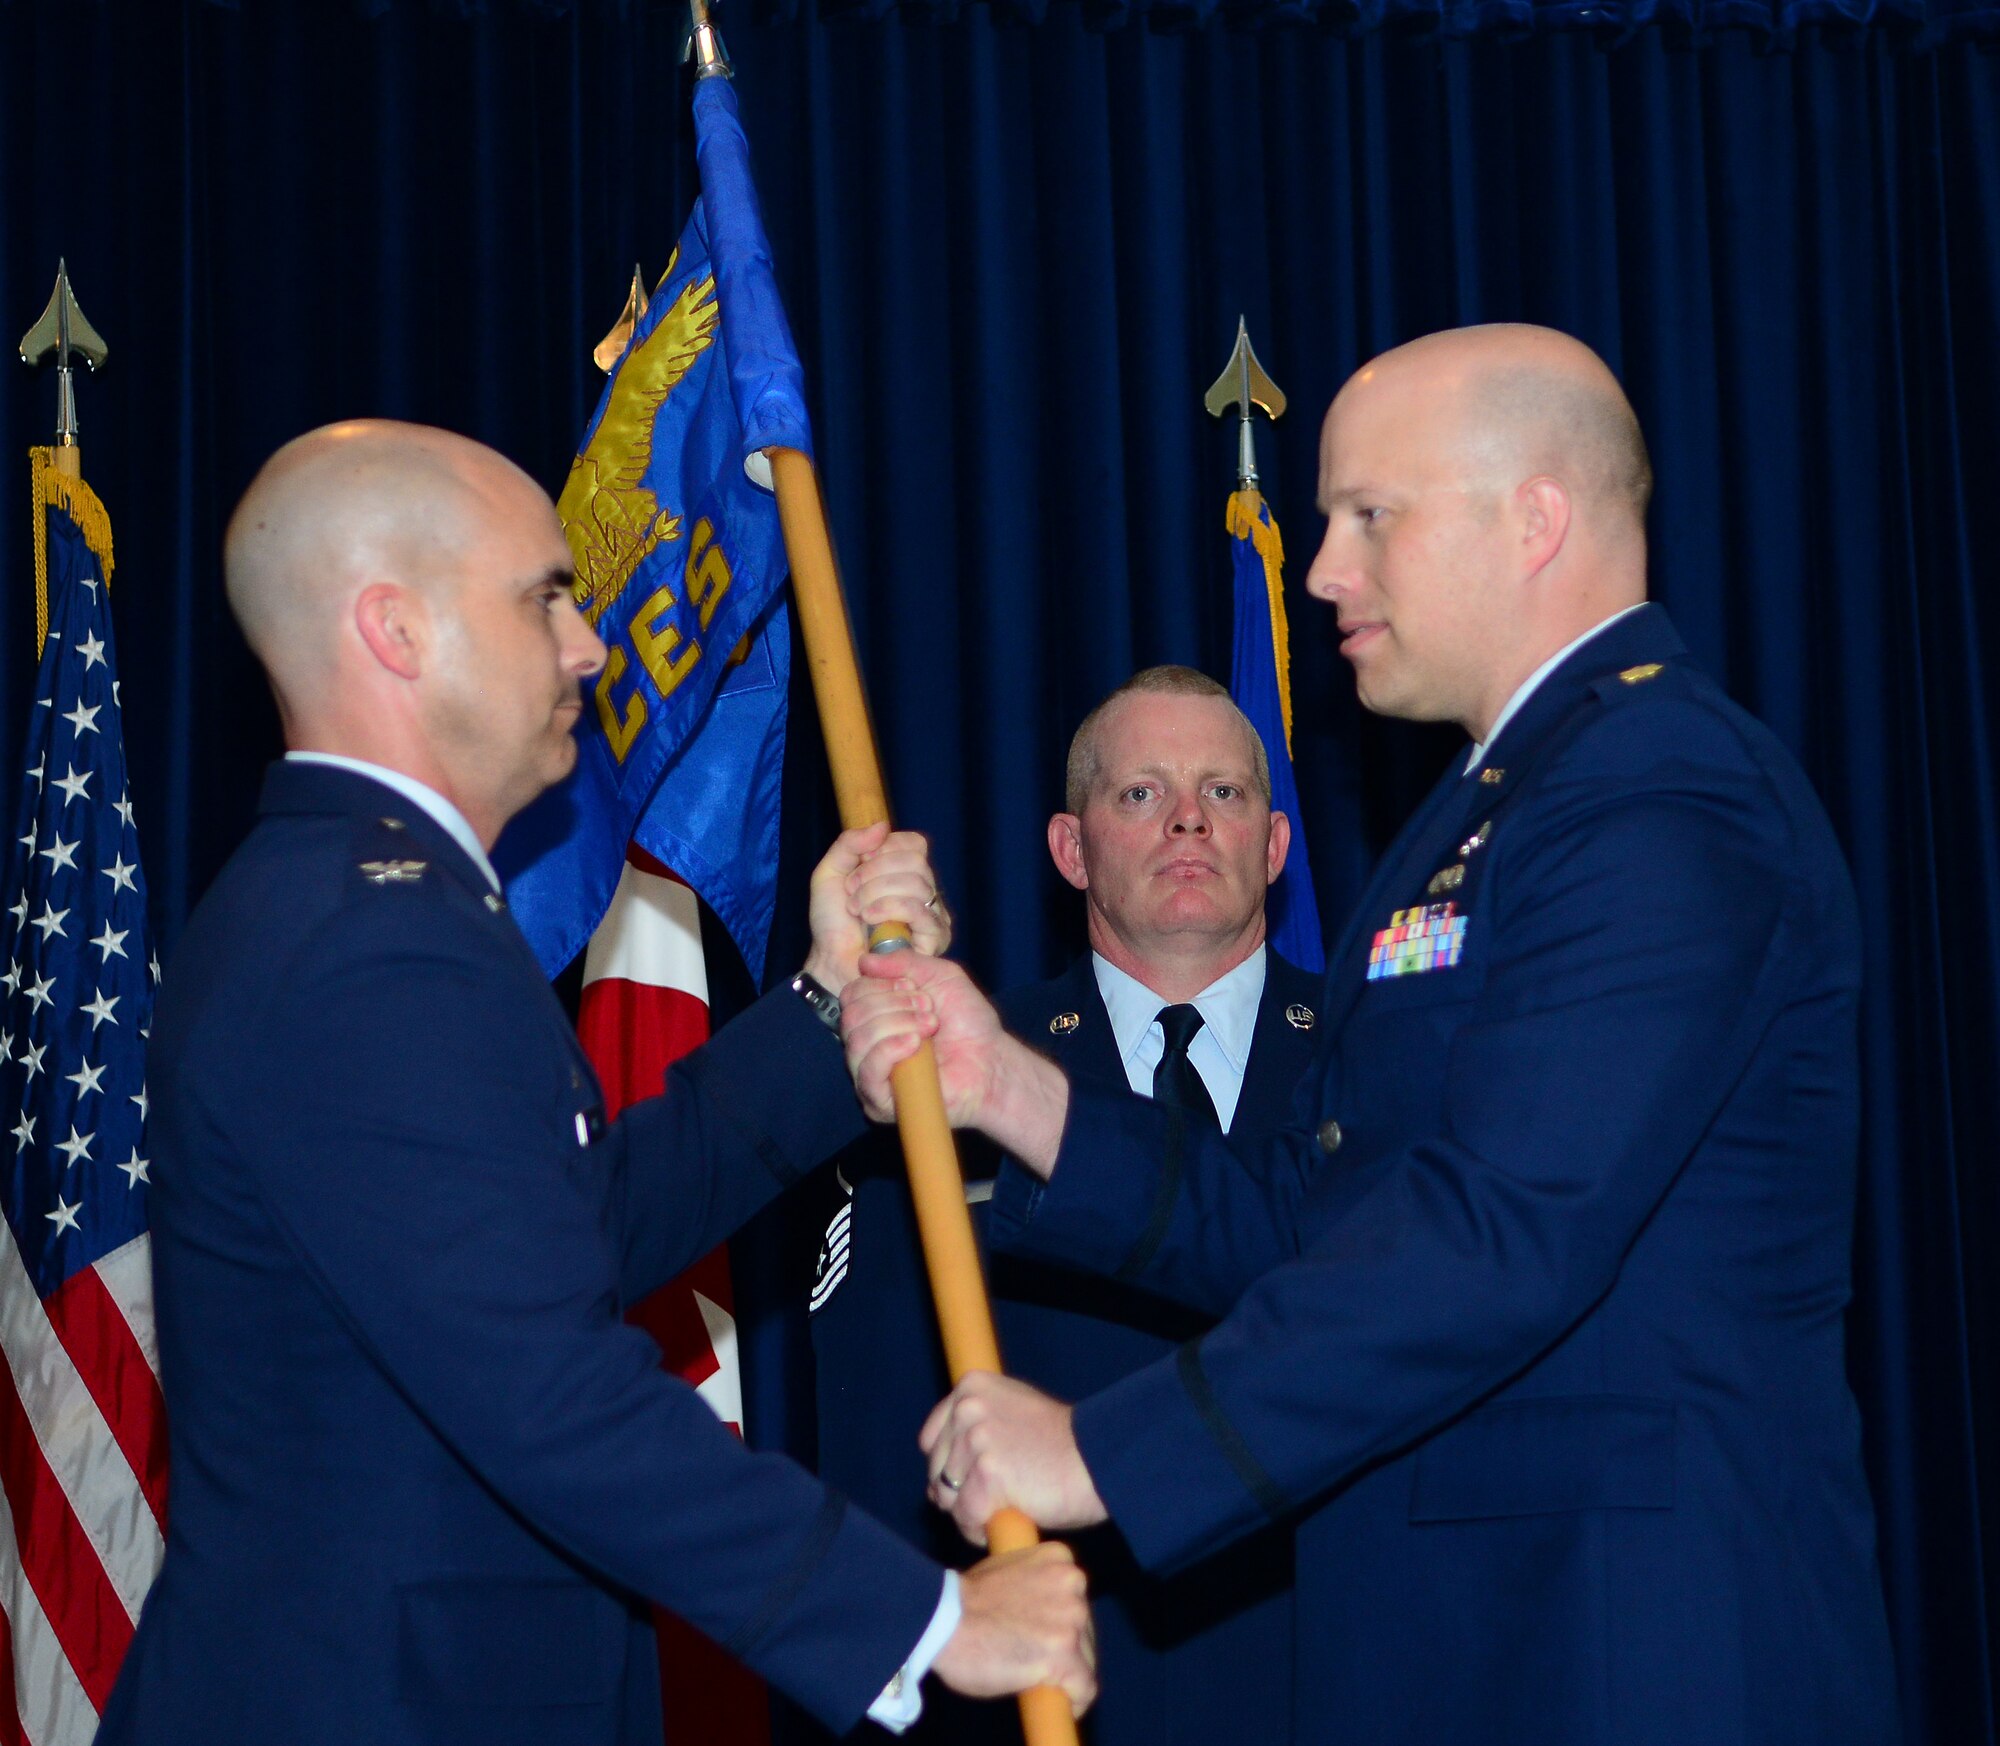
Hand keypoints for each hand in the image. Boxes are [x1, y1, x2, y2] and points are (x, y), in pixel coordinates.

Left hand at [802, 822, 950, 992]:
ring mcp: (933, 915)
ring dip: (875, 894)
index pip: (914, 843)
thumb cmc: (832, 923)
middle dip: (874, 873)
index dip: (883, 850)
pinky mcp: (934, 938)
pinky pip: (919, 909)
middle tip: (852, 893)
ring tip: (858, 912)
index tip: (858, 868)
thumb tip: (883, 826)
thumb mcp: (830, 873)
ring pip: (917, 883)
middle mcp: (925, 891)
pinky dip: (888, 908)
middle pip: (915, 860)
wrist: (830, 961)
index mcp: (905, 873)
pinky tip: (870, 920)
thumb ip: (849, 844)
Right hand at [840, 952, 1005, 1125]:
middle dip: (895, 1004)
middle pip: (852, 1015)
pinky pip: (866, 1072)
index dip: (882, 985)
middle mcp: (866, 1044)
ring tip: (930, 1027)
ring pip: (857, 1040)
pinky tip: (914, 1044)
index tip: (914, 988)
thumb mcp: (942, 976)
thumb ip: (905, 962)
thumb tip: (865, 961)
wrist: (991, 1060)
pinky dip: (889, 1050)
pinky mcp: (879, 1102)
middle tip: (930, 1011)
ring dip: (898, 1024)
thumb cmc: (968, 1022)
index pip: (852, 994)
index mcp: (875, 1016)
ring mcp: (870, 1075)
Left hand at [921, 1372, 1108, 1546]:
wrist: (1100, 1459)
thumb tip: (936, 1482)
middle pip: (937, 1470)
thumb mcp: (1013, 1414)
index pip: (932, 1440)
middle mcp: (968, 1408)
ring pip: (948, 1498)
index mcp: (972, 1387)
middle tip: (995, 1500)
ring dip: (971, 1514)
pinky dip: (980, 1530)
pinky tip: (1005, 1522)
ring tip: (1002, 1511)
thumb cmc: (1062, 1445)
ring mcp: (976, 1440)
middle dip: (960, 1493)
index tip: (976, 1479)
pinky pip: (965, 1518)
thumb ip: (975, 1431)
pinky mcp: (987, 1475)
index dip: (951, 1467)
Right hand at [930, 1542, 1096, 1715]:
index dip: (1062, 1624)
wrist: (943, 1619)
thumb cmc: (963, 1600)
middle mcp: (1072, 1583)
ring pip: (1087, 1660)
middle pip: (1085, 1629)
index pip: (1076, 1598)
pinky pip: (1085, 1688)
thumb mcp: (1007, 1569)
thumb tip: (1041, 1612)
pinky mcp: (1064, 1653)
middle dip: (1067, 1650)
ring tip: (1039, 1683)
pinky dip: (1076, 1701)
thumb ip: (1034, 1584)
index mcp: (1059, 1558)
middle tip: (1037, 1664)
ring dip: (1067, 1675)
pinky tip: (1063, 1704)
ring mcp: (1070, 1618)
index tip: (1047, 1640)